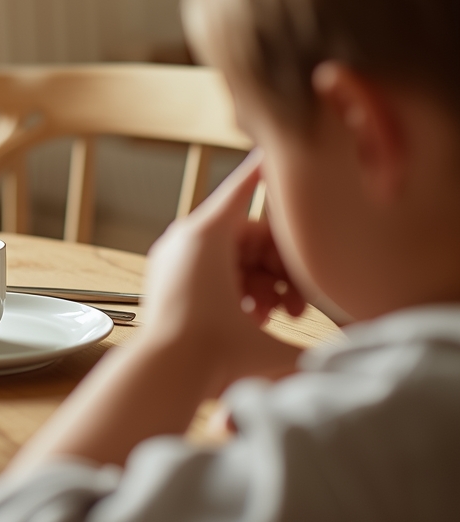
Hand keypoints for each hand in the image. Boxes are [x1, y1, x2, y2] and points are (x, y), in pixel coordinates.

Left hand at [142, 152, 302, 395]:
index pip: (244, 187)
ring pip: (231, 257)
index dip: (265, 169)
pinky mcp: (167, 278)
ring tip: (275, 315)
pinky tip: (254, 317)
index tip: (276, 146)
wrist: (163, 375)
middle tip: (298, 303)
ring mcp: (172, 258)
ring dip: (261, 283)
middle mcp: (186, 238)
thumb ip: (317, 342)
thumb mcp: (271, 341)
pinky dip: (236, 288)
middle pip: (247, 235)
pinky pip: (210, 270)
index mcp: (209, 234)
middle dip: (280, 267)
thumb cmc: (213, 351)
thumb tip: (359, 347)